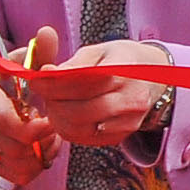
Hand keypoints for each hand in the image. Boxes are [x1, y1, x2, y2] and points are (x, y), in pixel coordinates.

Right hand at [0, 30, 62, 187]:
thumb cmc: (4, 82)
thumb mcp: (20, 63)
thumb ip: (38, 52)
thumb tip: (48, 32)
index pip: (8, 122)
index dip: (35, 129)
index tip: (51, 123)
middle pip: (14, 148)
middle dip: (42, 144)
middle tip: (54, 133)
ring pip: (15, 165)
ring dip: (40, 158)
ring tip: (49, 143)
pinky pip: (13, 176)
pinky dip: (32, 169)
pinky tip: (39, 154)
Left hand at [24, 35, 172, 153]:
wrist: (153, 80)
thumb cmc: (119, 61)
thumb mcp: (99, 51)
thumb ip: (73, 63)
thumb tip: (45, 72)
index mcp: (126, 70)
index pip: (84, 81)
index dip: (55, 83)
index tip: (36, 79)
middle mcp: (132, 98)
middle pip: (80, 109)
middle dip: (53, 101)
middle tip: (43, 92)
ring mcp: (128, 121)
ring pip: (80, 127)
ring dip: (58, 117)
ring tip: (54, 103)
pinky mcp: (121, 136)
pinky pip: (86, 138)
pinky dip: (68, 128)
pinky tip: (66, 115)